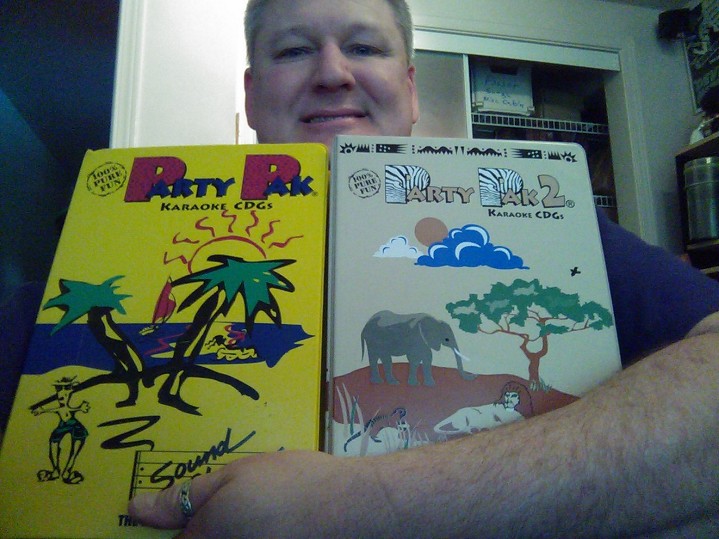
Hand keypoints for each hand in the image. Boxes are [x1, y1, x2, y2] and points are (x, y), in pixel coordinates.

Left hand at [128, 450, 374, 537]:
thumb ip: (183, 496)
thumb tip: (135, 509)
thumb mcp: (232, 477)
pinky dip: (257, 530)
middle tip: (241, 503)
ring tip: (261, 509)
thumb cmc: (290, 484)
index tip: (187, 508)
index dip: (173, 524)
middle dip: (208, 525)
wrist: (350, 506)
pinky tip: (277, 519)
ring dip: (236, 527)